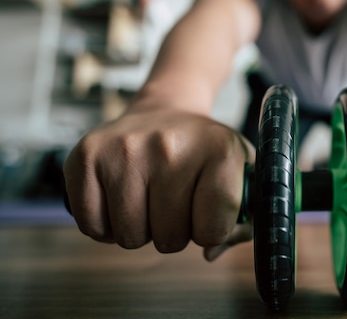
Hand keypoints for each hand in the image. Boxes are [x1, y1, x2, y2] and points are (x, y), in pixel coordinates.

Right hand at [63, 109, 253, 257]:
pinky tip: (120, 198)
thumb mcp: (240, 175)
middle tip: (174, 202)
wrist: (164, 112)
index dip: (210, 232)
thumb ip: (242, 222)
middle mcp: (171, 146)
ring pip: (129, 237)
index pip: (213, 230)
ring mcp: (125, 148)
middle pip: (169, 238)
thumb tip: (210, 253)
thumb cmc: (204, 153)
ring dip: (139, 229)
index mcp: (219, 150)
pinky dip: (105, 225)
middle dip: (174, 232)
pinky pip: (91, 226)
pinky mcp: (87, 155)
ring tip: (148, 198)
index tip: (207, 210)